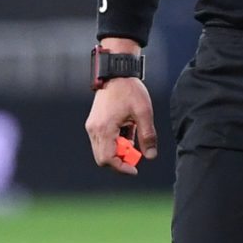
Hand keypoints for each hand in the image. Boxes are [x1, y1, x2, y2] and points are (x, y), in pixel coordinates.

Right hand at [84, 58, 156, 174]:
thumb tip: (150, 157)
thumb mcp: (144, 113)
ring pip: (102, 151)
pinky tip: (127, 129)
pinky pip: (102, 141)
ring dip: (118, 150)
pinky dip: (115, 142)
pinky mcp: (94, 123)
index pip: (108, 159)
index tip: (135, 170)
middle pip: (103, 158)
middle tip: (136, 153)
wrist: (116, 72)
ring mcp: (92, 126)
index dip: (121, 168)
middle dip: (120, 161)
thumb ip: (147, 136)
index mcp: (104, 128)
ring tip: (132, 133)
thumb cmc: (130, 90)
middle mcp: (94, 130)